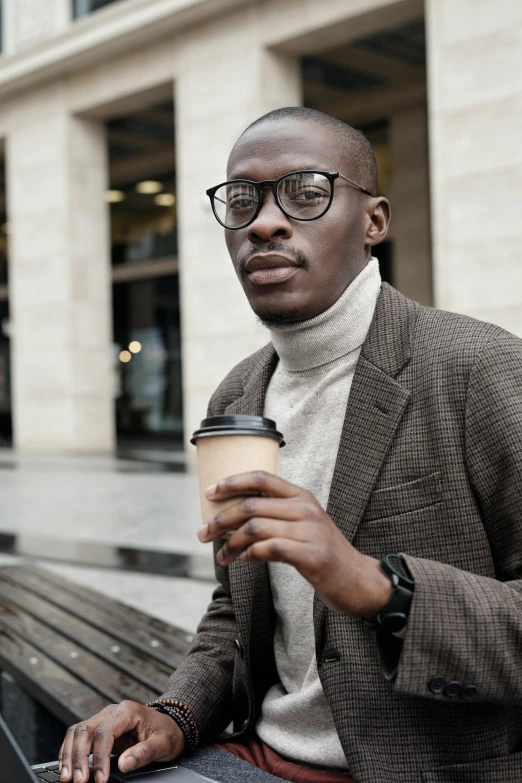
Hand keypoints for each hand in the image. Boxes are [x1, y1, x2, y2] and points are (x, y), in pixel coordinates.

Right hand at [59, 701, 183, 782]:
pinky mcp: (99, 729)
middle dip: (78, 757)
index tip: (100, 779)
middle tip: (78, 781)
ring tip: (66, 777)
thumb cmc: (167, 733)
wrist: (170, 725)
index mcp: (127, 711)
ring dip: (69, 755)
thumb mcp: (162, 744)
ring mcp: (103, 719)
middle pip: (85, 730)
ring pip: (77, 732)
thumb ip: (144, 752)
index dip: (100, 758)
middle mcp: (111, 712)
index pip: (104, 733)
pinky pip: (78, 737)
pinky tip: (67, 767)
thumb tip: (124, 764)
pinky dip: (69, 752)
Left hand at [197, 471, 391, 617]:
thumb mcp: (303, 525)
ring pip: (256, 527)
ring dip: (231, 542)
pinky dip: (250, 554)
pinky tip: (244, 560)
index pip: (261, 478)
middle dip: (221, 519)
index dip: (232, 483)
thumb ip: (275, 516)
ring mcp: (310, 531)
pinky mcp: (311, 555)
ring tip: (222, 556)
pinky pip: (269, 548)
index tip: (209, 493)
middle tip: (203, 533)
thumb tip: (233, 519)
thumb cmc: (324, 554)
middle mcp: (305, 508)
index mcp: (301, 496)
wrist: (359, 581)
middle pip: (251, 505)